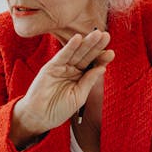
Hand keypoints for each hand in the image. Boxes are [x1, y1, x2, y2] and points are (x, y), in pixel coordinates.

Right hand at [10, 29, 113, 144]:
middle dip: (96, 46)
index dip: (102, 59)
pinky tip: (77, 38)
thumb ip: (89, 81)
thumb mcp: (79, 96)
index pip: (94, 65)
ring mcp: (62, 67)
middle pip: (87, 56)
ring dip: (86, 43)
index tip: (111, 53)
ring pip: (76, 53)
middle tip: (106, 36)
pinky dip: (69, 47)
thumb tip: (102, 68)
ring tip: (97, 34)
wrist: (41, 117)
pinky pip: (62, 55)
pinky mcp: (51, 67)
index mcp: (81, 78)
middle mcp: (73, 70)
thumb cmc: (59, 109)